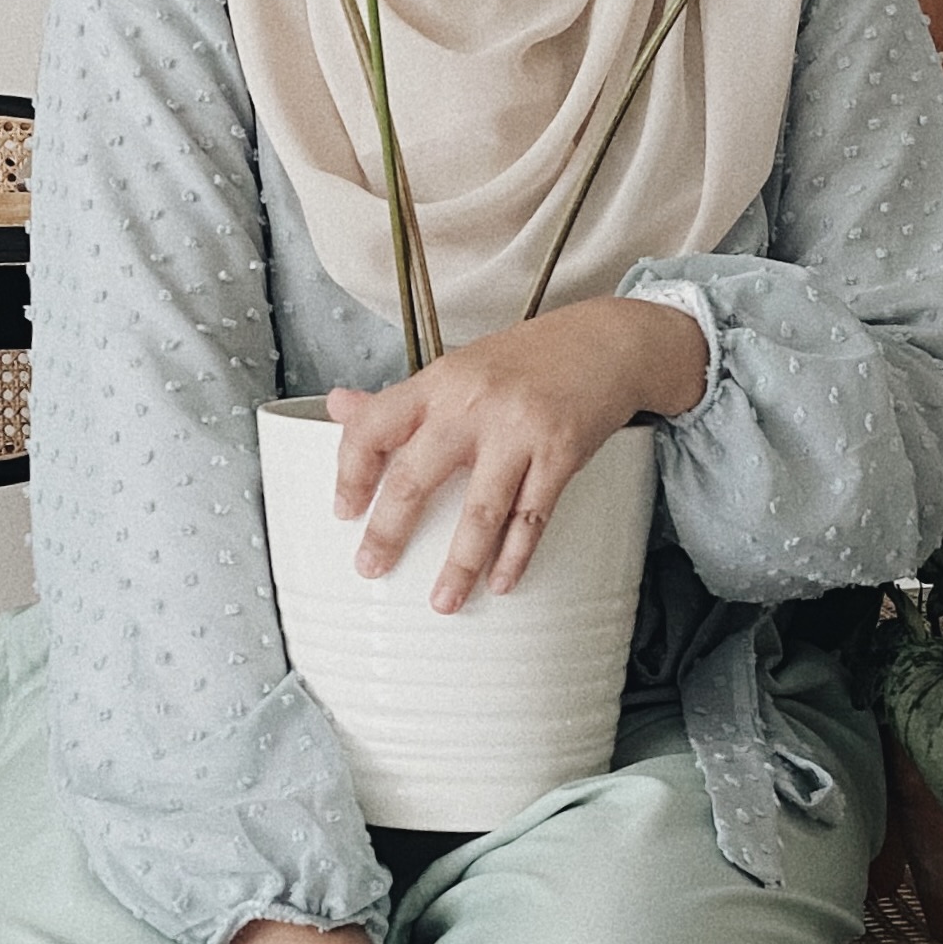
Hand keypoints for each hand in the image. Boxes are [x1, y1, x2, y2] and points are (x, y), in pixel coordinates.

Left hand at [327, 296, 707, 611]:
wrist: (605, 342)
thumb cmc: (526, 360)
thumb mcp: (457, 367)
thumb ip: (401, 397)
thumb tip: (337, 406)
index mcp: (439, 381)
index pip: (375, 426)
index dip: (351, 471)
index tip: (344, 509)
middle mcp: (473, 404)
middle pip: (417, 477)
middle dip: (389, 531)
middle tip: (371, 566)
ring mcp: (519, 430)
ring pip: (480, 511)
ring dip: (459, 565)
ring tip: (443, 601)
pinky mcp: (561, 453)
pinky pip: (532, 517)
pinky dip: (515, 555)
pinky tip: (501, 581)